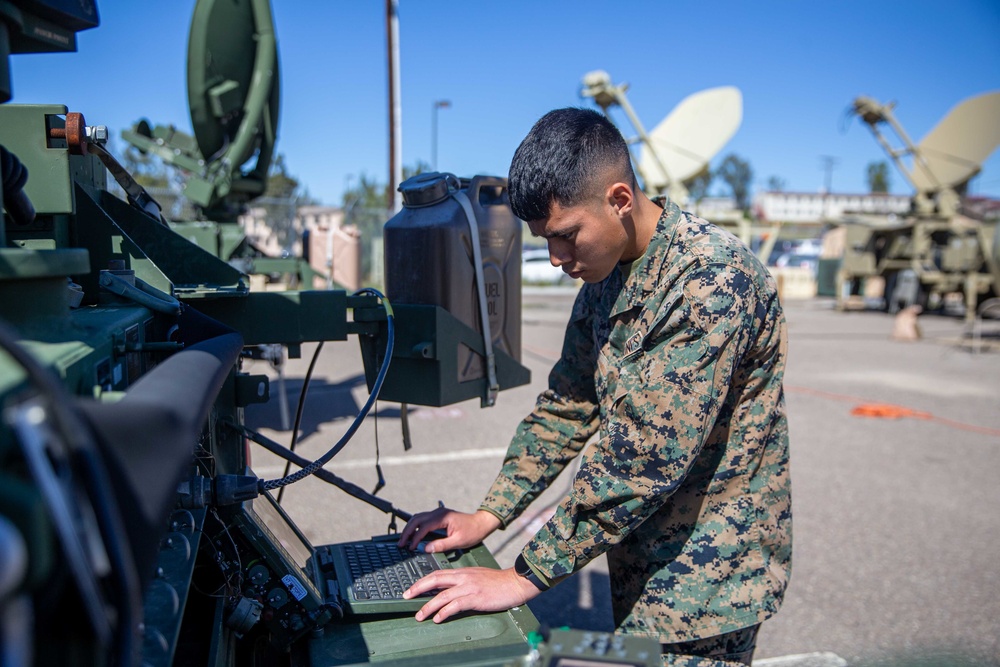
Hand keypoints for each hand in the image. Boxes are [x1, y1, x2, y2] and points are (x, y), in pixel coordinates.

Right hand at [397, 507, 499, 552]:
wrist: (481, 523)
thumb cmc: (472, 532)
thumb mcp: (458, 541)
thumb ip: (441, 545)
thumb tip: (426, 549)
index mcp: (443, 517)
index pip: (423, 527)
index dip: (415, 538)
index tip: (411, 548)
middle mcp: (438, 513)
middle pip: (416, 519)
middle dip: (407, 531)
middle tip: (401, 544)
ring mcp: (437, 513)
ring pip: (417, 518)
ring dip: (409, 528)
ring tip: (404, 541)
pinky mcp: (438, 516)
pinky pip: (422, 519)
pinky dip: (415, 526)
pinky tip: (412, 535)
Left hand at [402, 566, 541, 622]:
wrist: (514, 583)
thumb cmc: (498, 582)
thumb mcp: (477, 576)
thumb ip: (463, 582)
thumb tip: (449, 592)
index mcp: (462, 572)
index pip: (437, 574)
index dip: (422, 581)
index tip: (411, 588)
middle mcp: (463, 577)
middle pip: (435, 580)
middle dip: (418, 589)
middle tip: (406, 596)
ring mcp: (469, 587)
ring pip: (442, 595)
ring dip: (428, 606)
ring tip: (419, 615)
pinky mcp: (475, 597)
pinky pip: (455, 605)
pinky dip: (444, 612)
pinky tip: (438, 618)